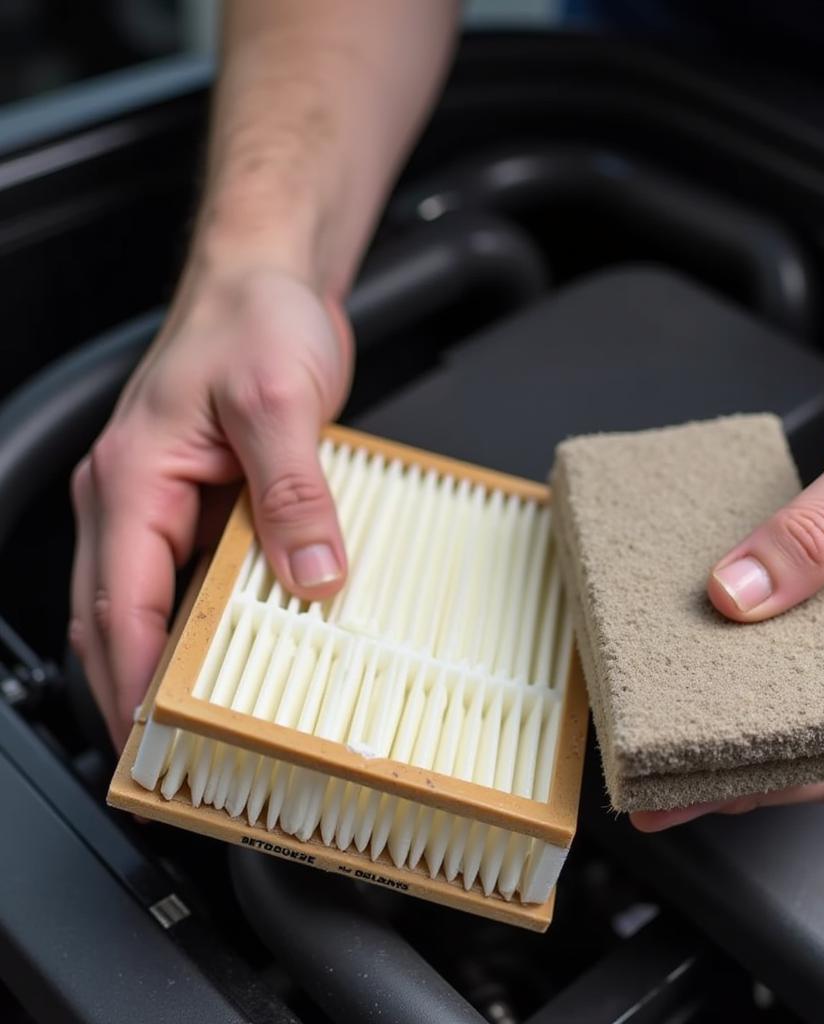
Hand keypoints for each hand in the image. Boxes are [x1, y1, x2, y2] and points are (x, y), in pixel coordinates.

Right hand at [70, 264, 353, 747]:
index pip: (120, 603)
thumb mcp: (276, 402)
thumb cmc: (251, 318)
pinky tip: (244, 646)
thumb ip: (291, 491)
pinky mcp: (207, 501)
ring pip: (156, 603)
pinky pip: (198, 575)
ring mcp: (168, 503)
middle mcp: (135, 497)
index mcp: (132, 479)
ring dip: (171, 662)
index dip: (132, 679)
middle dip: (136, 691)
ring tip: (205, 722)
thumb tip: (311, 574)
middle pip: (122, 617)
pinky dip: (210, 618)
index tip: (155, 740)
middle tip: (173, 759)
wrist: (266, 280)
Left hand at [633, 327, 823, 829]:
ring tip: (650, 728)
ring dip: (726, 713)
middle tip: (647, 775)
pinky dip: (736, 657)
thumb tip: (735, 596)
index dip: (767, 770)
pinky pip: (785, 640)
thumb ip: (814, 534)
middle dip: (732, 763)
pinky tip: (685, 659)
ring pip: (794, 693)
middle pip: (814, 733)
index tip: (690, 780)